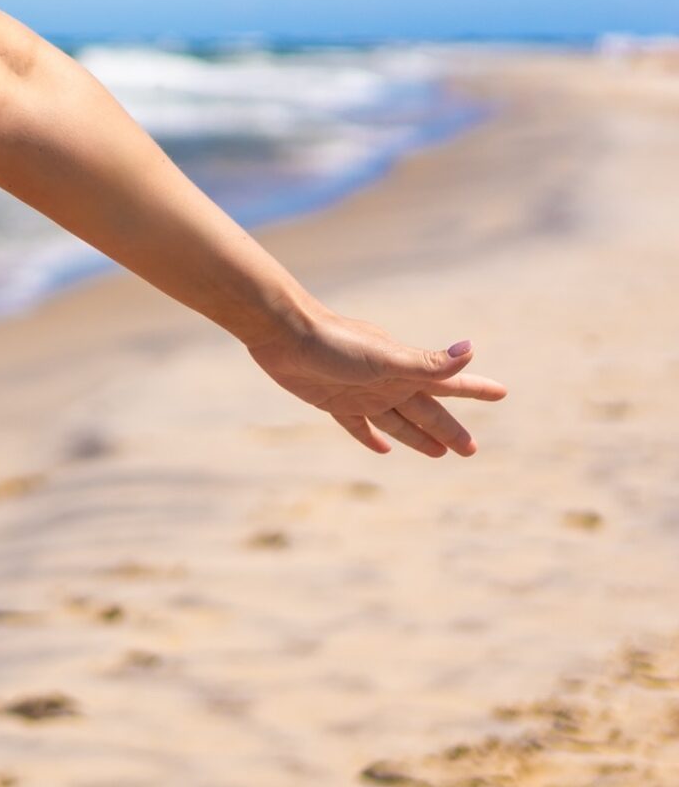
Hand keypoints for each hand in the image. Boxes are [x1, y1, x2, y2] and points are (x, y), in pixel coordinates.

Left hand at [243, 307, 506, 456]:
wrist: (283, 333)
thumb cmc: (335, 342)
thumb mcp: (385, 357)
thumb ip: (426, 361)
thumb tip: (471, 349)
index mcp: (405, 370)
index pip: (449, 384)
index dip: (475, 389)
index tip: (502, 393)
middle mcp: (388, 383)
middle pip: (427, 413)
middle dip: (450, 430)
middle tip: (472, 449)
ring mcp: (362, 394)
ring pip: (399, 422)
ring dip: (419, 437)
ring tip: (441, 453)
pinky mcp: (335, 402)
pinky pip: (359, 426)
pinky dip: (372, 438)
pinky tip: (383, 450)